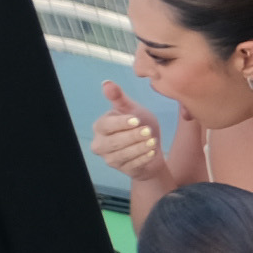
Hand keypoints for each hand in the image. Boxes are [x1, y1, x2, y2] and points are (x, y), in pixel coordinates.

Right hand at [94, 82, 184, 201]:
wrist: (152, 147)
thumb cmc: (140, 125)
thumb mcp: (132, 109)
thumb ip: (119, 98)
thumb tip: (106, 83)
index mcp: (101, 126)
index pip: (105, 125)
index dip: (120, 123)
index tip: (136, 120)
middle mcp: (100, 144)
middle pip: (113, 142)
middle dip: (132, 136)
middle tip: (148, 131)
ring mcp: (110, 158)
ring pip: (122, 155)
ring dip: (139, 148)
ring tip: (152, 141)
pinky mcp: (122, 170)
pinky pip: (132, 165)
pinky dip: (143, 158)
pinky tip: (152, 152)